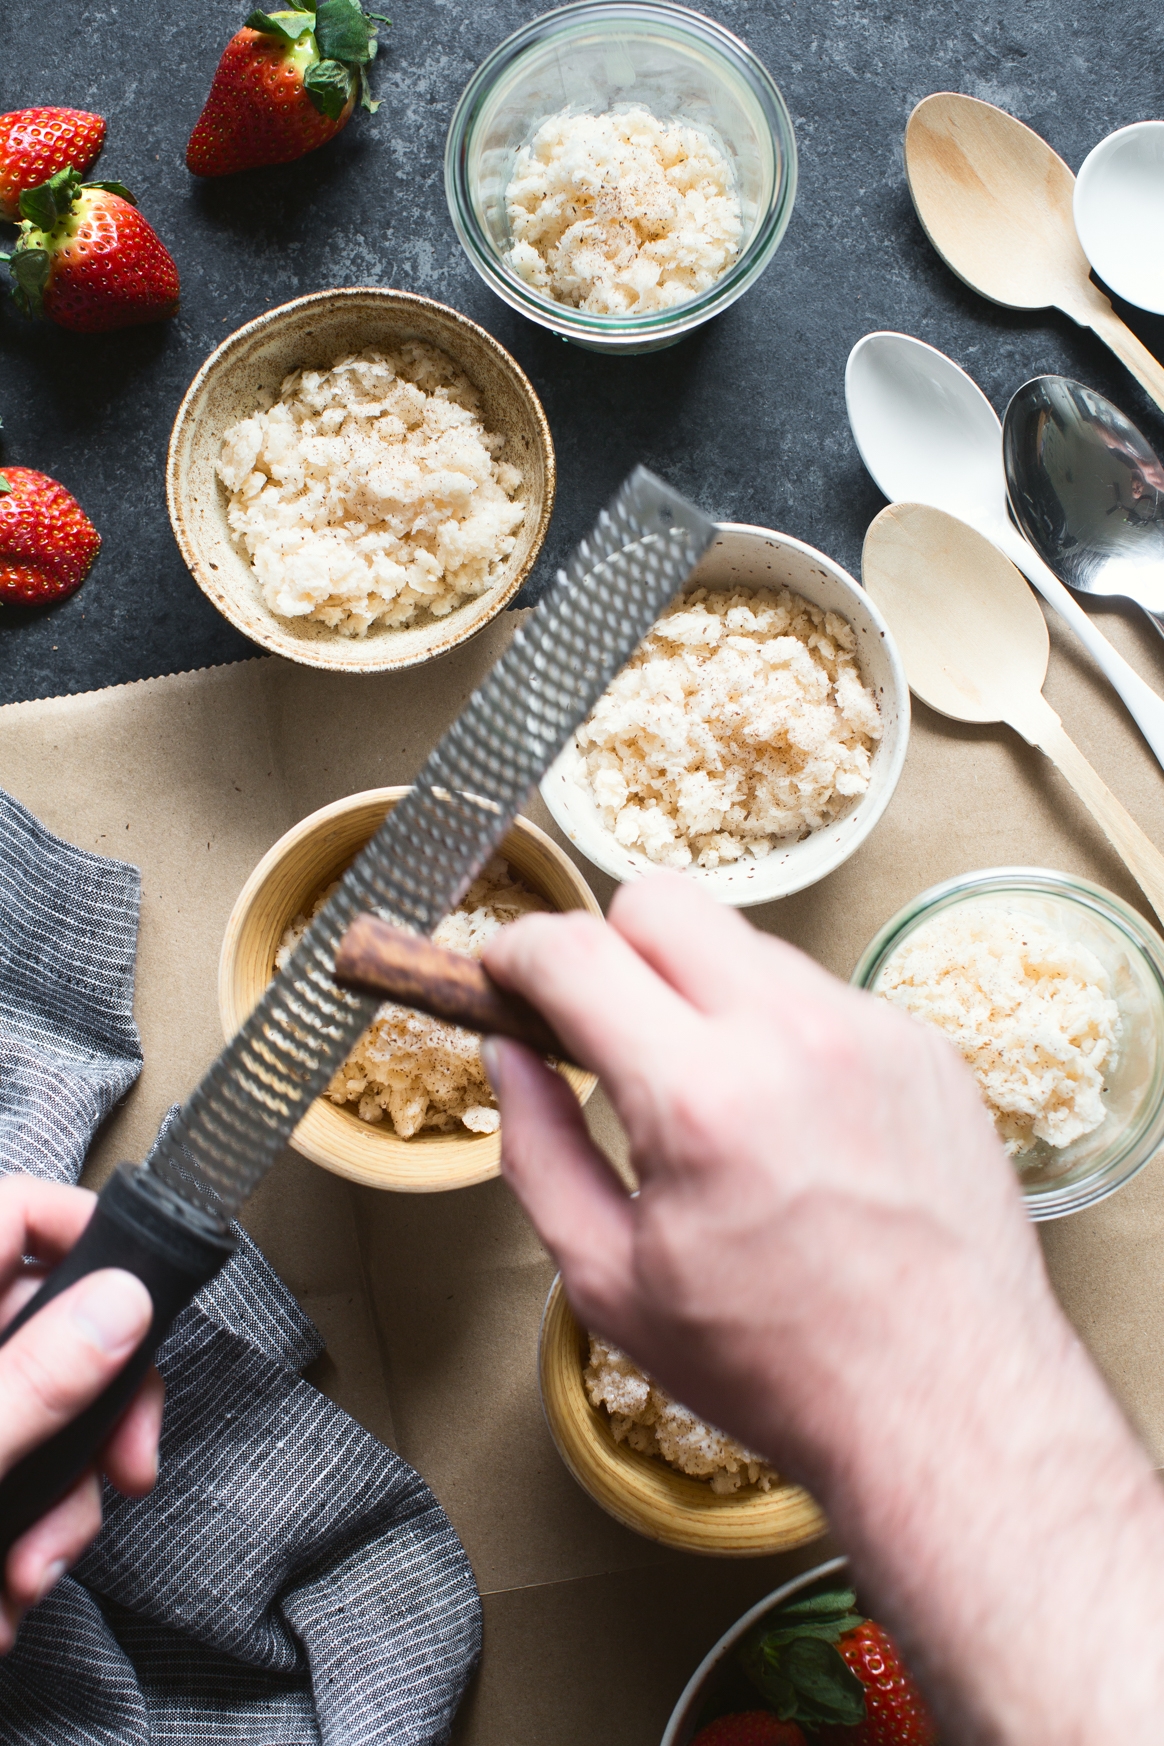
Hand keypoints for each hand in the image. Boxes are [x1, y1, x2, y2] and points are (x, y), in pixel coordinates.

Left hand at [0, 1178, 161, 1652]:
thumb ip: (29, 1381)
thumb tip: (121, 1302)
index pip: (15, 1217)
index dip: (90, 1238)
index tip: (149, 1302)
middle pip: (43, 1329)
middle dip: (89, 1419)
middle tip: (123, 1474)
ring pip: (30, 1418)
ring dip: (52, 1506)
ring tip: (24, 1583)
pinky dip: (8, 1541)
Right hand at [482, 873, 1163, 1744]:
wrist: (947, 1406)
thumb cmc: (780, 1365)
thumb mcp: (610, 1281)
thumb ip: (537, 1151)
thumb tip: (510, 1060)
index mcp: (699, 1097)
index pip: (576, 951)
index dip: (515, 951)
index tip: (505, 972)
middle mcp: (793, 1037)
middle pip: (661, 900)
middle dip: (608, 945)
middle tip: (600, 1023)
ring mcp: (871, 1030)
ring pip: (745, 940)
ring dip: (698, 987)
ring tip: (706, 1090)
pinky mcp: (923, 1045)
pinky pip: (820, 990)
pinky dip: (779, 1027)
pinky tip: (784, 1112)